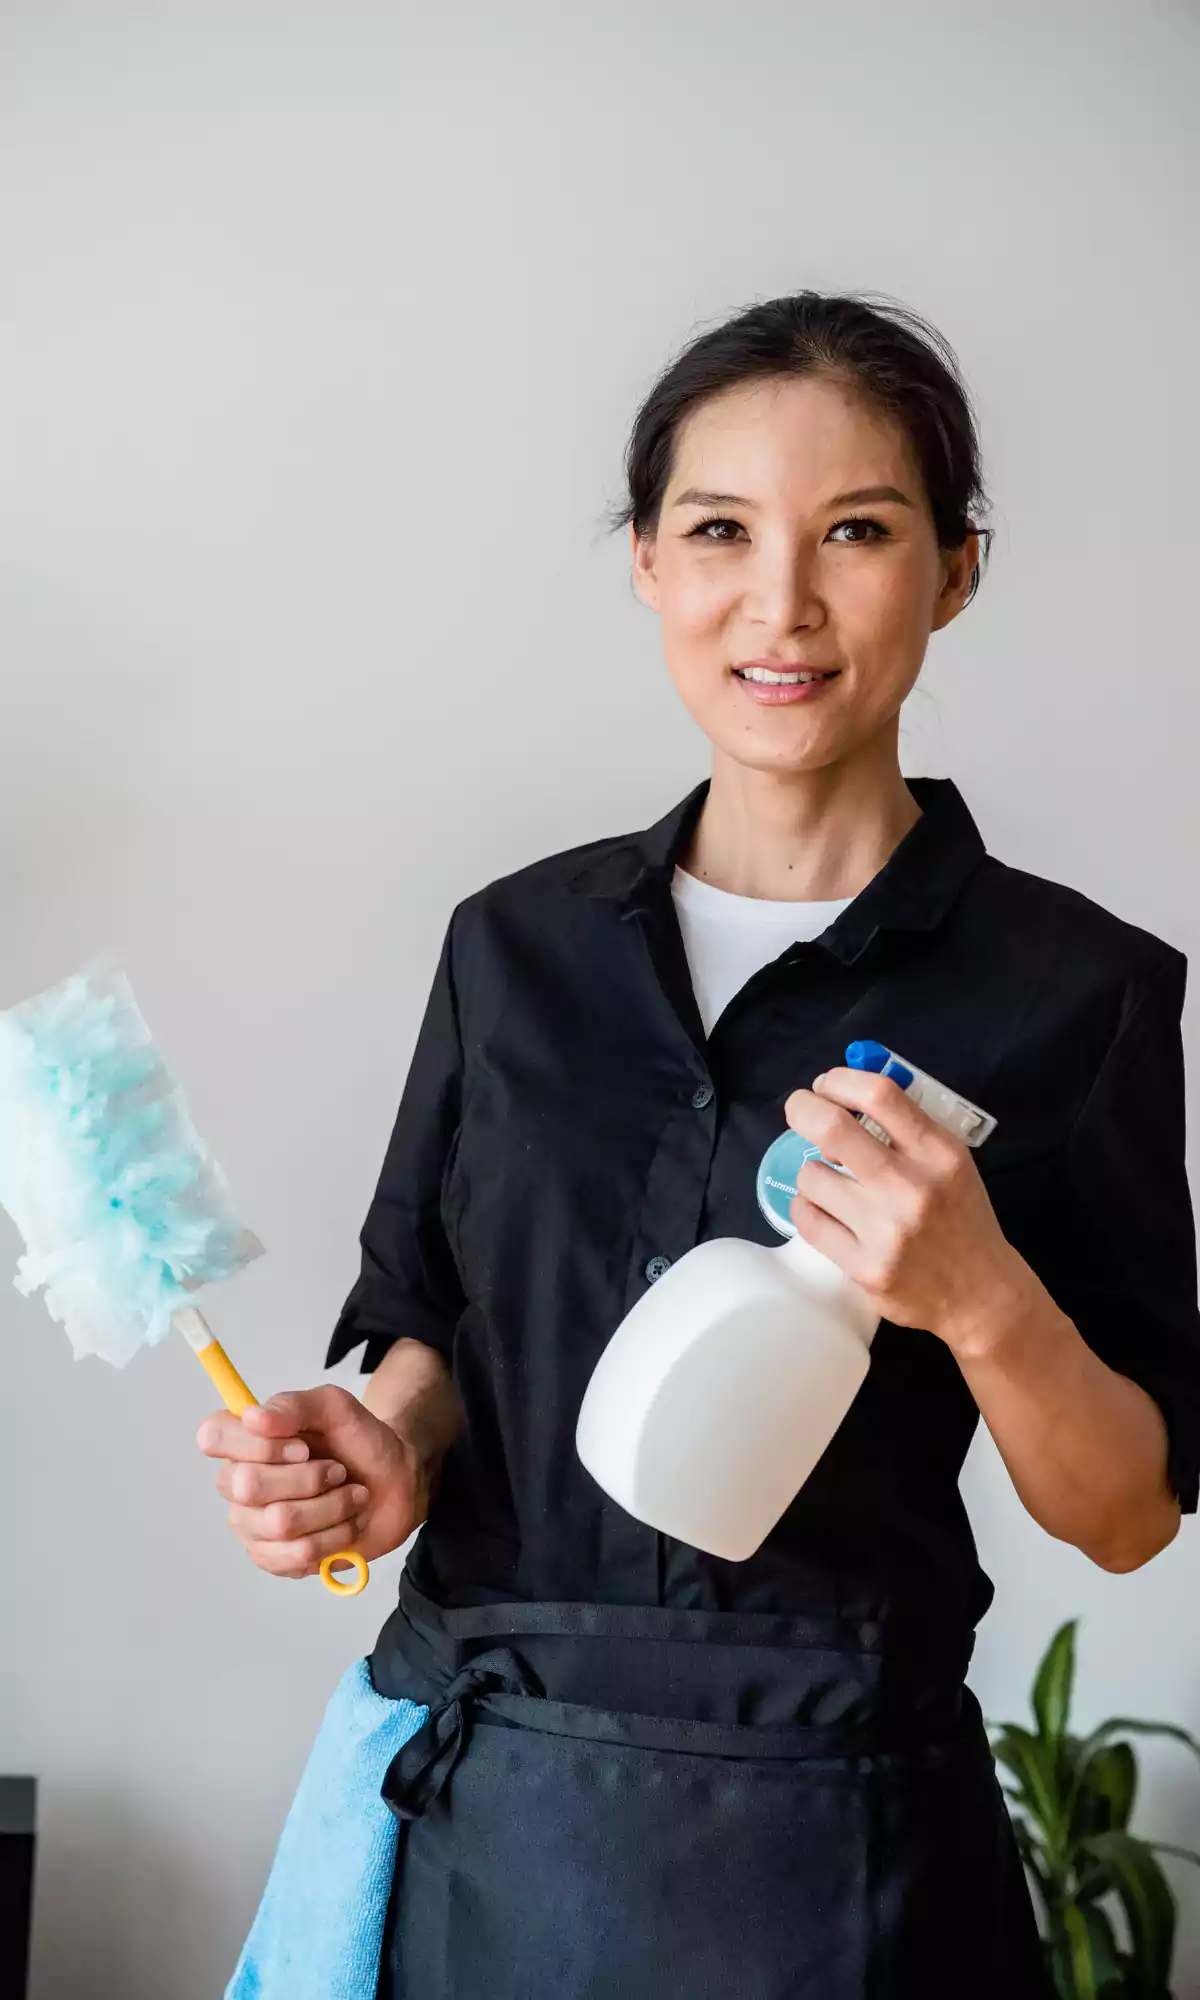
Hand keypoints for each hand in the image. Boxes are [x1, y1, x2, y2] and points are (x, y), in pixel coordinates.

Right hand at [197, 1385, 429, 1579]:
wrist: (395, 1483)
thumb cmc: (359, 1442)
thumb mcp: (335, 1407)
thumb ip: (294, 1406)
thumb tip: (253, 1417)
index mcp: (244, 1440)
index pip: (213, 1436)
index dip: (259, 1444)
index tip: (302, 1446)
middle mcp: (238, 1483)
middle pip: (248, 1486)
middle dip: (309, 1478)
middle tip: (337, 1470)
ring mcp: (252, 1525)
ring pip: (280, 1523)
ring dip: (331, 1507)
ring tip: (351, 1495)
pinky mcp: (274, 1559)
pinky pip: (298, 1555)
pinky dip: (336, 1536)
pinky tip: (346, 1523)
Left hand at [783, 1067, 1035, 1354]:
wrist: (982, 1295)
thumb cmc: (961, 1218)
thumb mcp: (951, 1162)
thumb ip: (906, 1127)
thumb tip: (842, 1092)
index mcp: (939, 1153)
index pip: (879, 1094)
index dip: (840, 1080)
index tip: (826, 1085)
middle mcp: (912, 1187)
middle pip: (832, 1127)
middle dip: (803, 1109)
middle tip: (800, 1110)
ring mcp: (885, 1231)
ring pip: (811, 1176)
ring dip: (812, 1172)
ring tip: (830, 1182)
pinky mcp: (864, 1268)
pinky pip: (807, 1220)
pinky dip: (808, 1208)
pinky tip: (824, 1211)